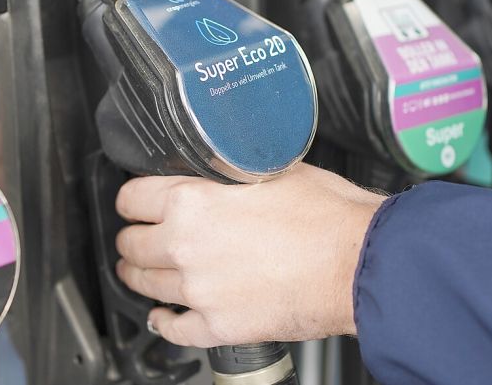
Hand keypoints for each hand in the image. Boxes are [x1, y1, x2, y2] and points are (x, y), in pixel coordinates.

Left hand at [115, 163, 384, 347]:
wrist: (359, 265)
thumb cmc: (328, 215)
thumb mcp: (274, 169)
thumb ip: (232, 171)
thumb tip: (220, 163)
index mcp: (193, 201)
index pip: (133, 198)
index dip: (132, 199)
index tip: (134, 204)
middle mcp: (186, 246)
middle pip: (132, 244)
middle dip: (133, 238)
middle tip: (139, 237)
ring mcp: (199, 290)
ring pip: (145, 284)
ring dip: (139, 275)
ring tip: (142, 273)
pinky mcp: (218, 325)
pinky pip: (173, 328)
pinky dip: (163, 321)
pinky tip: (162, 316)